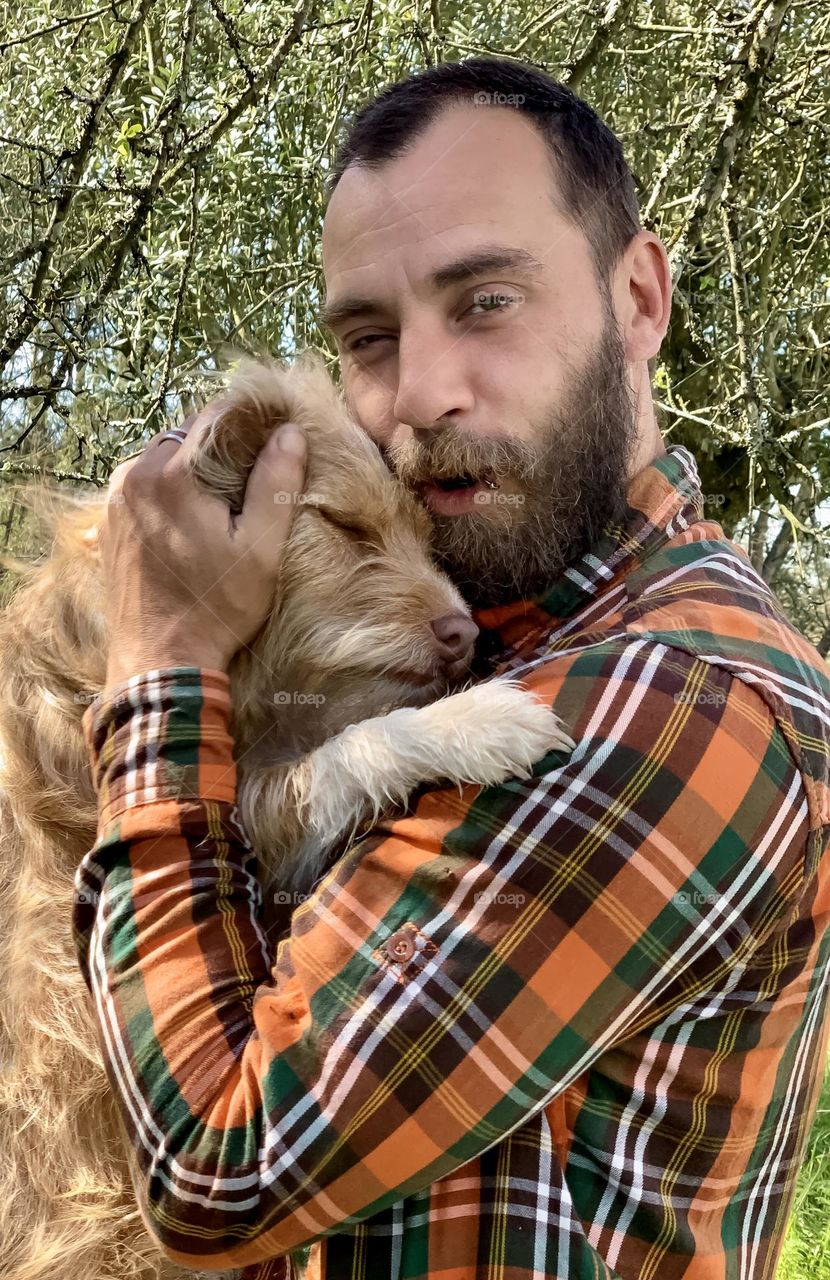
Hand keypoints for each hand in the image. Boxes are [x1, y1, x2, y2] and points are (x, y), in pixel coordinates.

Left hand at [100, 407, 306, 688]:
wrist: (160, 662)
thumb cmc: (217, 608)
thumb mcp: (261, 549)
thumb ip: (276, 484)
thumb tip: (290, 434)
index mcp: (173, 475)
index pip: (214, 415)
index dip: (250, 419)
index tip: (276, 432)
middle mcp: (134, 477)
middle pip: (185, 435)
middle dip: (220, 445)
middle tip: (254, 473)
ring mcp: (115, 501)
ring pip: (161, 458)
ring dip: (192, 468)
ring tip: (225, 500)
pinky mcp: (108, 524)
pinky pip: (143, 487)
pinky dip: (169, 490)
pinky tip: (193, 521)